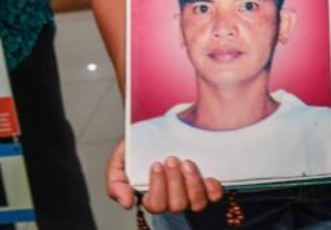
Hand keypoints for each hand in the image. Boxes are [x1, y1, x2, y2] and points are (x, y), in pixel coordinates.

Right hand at [106, 140, 223, 212]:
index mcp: (153, 195)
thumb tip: (126, 202)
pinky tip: (208, 176)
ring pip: (196, 203)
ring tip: (187, 162)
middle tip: (171, 158)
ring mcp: (192, 192)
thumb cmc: (140, 145)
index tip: (156, 163)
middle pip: (177, 205)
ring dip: (192, 183)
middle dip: (174, 182)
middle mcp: (174, 198)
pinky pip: (214, 195)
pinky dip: (213, 188)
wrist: (162, 126)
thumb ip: (116, 181)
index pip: (156, 204)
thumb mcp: (120, 159)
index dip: (158, 187)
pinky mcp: (208, 184)